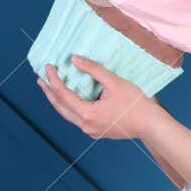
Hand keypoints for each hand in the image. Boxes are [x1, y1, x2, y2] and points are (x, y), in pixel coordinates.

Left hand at [36, 56, 154, 140]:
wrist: (150, 124)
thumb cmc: (135, 104)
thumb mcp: (114, 82)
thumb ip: (93, 70)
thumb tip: (74, 59)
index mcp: (87, 114)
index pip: (63, 95)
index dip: (53, 80)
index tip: (48, 67)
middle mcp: (86, 125)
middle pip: (60, 107)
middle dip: (49, 92)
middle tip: (40, 79)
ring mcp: (91, 130)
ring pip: (68, 114)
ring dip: (58, 101)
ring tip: (50, 89)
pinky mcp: (97, 131)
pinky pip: (78, 118)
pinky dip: (70, 107)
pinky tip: (70, 100)